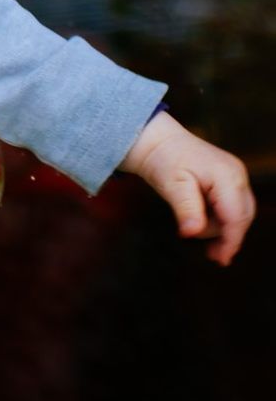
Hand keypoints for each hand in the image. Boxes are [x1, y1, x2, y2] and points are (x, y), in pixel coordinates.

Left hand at [121, 111, 256, 264]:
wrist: (159, 141)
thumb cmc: (163, 160)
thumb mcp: (171, 185)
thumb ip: (185, 209)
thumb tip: (193, 233)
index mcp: (226, 176)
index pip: (236, 216)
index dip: (231, 240)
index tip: (222, 259)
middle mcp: (237, 175)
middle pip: (242, 216)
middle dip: (228, 237)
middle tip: (213, 256)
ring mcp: (235, 176)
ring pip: (238, 213)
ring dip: (221, 228)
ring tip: (194, 232)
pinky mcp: (229, 180)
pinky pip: (231, 205)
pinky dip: (219, 218)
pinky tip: (202, 226)